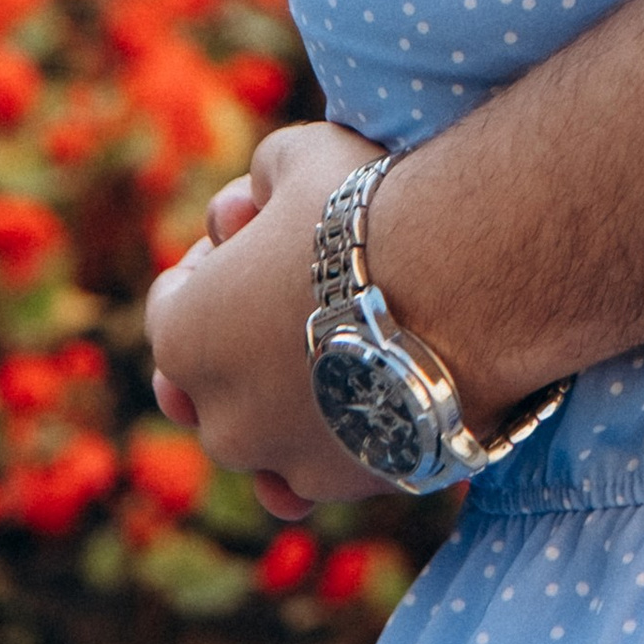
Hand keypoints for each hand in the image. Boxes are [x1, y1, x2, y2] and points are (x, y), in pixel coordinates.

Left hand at [145, 118, 389, 511]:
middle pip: (215, 380)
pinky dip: (345, 437)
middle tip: (298, 298)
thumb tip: (262, 197)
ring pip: (271, 435)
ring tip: (343, 348)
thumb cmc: (375, 206)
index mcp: (185, 338)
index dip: (214, 263)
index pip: (172, 304)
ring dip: (291, 399)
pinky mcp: (356, 485)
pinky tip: (369, 398)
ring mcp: (287, 461)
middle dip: (245, 339)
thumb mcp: (299, 158)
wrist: (471, 279)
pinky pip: (333, 466)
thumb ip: (263, 181)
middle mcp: (221, 418)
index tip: (256, 240)